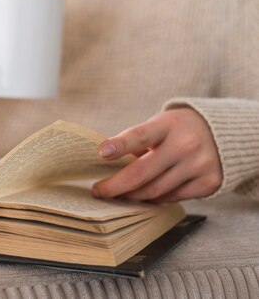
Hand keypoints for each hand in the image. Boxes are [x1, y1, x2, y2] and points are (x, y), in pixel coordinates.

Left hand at [92, 108, 222, 202]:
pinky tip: (147, 195)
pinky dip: (156, 199)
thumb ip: (137, 142)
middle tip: (98, 191)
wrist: (224, 133)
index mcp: (168, 125)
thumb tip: (108, 167)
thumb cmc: (178, 130)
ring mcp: (199, 165)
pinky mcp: (209, 182)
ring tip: (120, 195)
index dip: (119, 145)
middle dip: (115, 186)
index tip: (101, 153)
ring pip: (155, 191)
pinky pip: (172, 198)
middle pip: (142, 173)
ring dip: (133, 195)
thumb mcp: (159, 125)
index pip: (139, 136)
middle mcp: (185, 144)